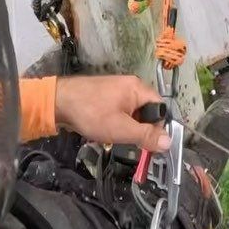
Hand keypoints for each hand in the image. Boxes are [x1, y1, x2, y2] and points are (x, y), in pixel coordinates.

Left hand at [55, 75, 170, 151]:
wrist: (59, 102)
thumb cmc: (92, 113)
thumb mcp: (122, 129)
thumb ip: (146, 136)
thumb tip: (169, 142)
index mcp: (138, 88)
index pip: (160, 107)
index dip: (158, 126)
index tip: (150, 143)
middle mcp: (130, 85)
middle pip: (146, 110)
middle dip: (140, 129)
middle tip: (131, 142)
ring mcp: (116, 90)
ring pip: (131, 113)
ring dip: (127, 127)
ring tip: (115, 137)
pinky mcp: (105, 96)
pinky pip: (119, 111)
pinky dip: (116, 123)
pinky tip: (105, 131)